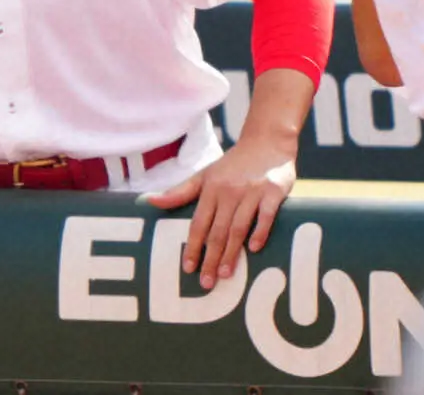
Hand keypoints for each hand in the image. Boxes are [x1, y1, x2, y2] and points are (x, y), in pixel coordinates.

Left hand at [146, 131, 296, 290]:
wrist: (267, 141)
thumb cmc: (233, 164)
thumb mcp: (205, 174)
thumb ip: (180, 191)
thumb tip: (151, 202)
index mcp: (211, 188)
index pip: (198, 223)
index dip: (192, 246)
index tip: (188, 268)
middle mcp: (229, 191)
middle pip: (217, 230)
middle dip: (211, 258)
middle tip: (206, 283)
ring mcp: (252, 191)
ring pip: (238, 227)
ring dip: (232, 252)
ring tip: (226, 275)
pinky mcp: (273, 191)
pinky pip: (265, 215)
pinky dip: (260, 232)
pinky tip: (254, 248)